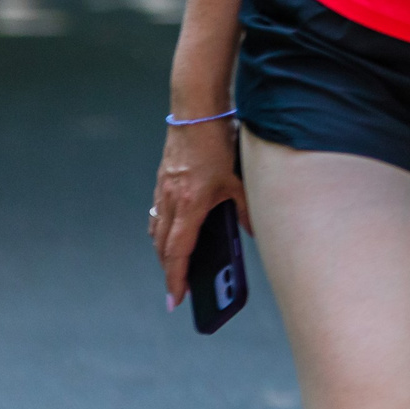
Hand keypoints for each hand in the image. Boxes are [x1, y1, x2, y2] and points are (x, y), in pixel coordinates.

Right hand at [150, 118, 249, 307]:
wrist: (196, 110)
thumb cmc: (217, 140)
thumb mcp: (238, 178)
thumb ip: (246, 208)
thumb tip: (252, 230)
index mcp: (190, 204)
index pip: (178, 252)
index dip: (175, 279)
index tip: (175, 299)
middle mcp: (171, 200)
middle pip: (163, 247)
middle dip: (169, 270)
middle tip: (178, 288)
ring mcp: (163, 190)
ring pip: (157, 231)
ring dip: (163, 250)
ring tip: (175, 264)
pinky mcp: (162, 180)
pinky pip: (157, 213)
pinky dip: (162, 228)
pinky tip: (172, 230)